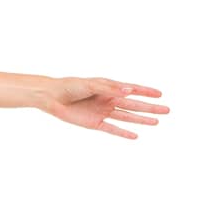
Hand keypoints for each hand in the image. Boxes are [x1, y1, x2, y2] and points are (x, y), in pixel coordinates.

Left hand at [42, 77, 169, 137]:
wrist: (52, 98)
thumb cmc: (70, 86)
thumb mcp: (91, 84)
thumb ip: (110, 88)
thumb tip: (130, 90)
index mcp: (109, 87)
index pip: (132, 89)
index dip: (146, 91)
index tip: (160, 94)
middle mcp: (109, 99)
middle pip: (134, 104)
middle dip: (150, 107)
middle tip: (167, 110)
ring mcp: (103, 112)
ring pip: (127, 117)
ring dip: (142, 119)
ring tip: (157, 122)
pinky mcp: (95, 123)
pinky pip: (113, 129)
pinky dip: (124, 133)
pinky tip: (135, 136)